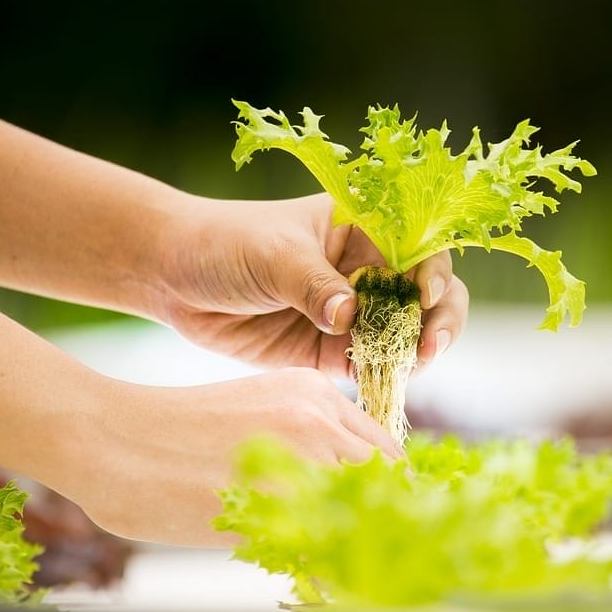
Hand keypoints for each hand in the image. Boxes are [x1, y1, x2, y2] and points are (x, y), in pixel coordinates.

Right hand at [67, 368, 402, 545]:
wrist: (111, 439)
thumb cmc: (174, 435)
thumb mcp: (255, 413)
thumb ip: (304, 441)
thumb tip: (344, 491)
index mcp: (314, 392)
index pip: (385, 451)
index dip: (388, 493)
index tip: (381, 522)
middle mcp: (317, 418)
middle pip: (387, 482)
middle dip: (384, 521)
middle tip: (370, 554)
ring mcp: (298, 459)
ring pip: (365, 515)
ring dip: (359, 545)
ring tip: (343, 570)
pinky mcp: (273, 503)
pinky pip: (326, 550)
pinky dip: (328, 572)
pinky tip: (313, 581)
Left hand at [142, 192, 468, 377]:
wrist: (173, 276)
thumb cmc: (226, 244)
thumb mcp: (273, 256)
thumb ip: (313, 285)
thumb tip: (349, 316)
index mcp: (363, 228)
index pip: (418, 247)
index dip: (433, 273)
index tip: (425, 297)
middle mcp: (366, 269)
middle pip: (426, 295)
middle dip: (438, 320)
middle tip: (429, 347)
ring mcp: (352, 312)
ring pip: (404, 335)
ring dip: (413, 353)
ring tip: (408, 368)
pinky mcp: (330, 350)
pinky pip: (370, 365)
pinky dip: (383, 376)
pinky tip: (383, 384)